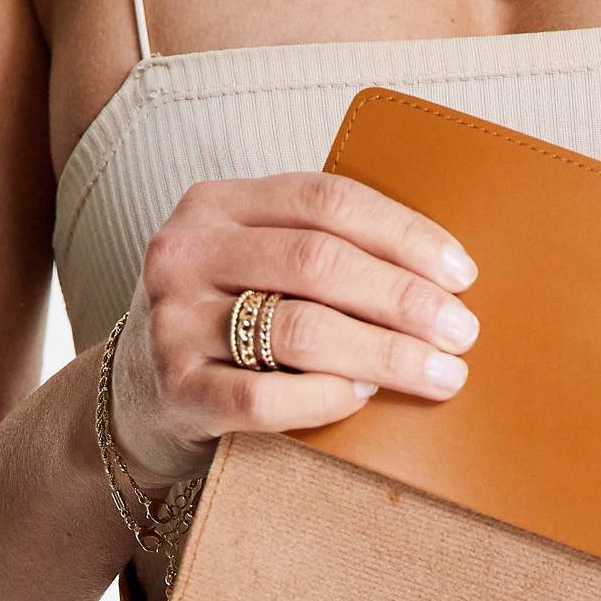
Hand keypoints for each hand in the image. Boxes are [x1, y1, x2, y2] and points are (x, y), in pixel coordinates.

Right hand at [108, 171, 480, 486]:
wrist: (138, 401)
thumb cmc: (227, 327)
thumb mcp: (253, 266)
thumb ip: (319, 253)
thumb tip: (441, 278)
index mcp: (216, 204)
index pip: (325, 200)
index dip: (403, 234)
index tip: (462, 274)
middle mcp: (186, 253)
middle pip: (319, 263)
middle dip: (404, 300)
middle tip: (462, 333)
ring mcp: (174, 323)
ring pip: (299, 331)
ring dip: (383, 354)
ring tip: (436, 373)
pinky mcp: (177, 391)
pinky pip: (266, 399)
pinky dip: (326, 398)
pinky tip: (363, 397)